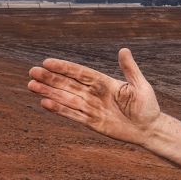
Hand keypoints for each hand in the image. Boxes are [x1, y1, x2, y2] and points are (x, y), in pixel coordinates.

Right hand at [28, 48, 160, 145]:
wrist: (149, 129)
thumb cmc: (147, 106)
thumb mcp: (140, 86)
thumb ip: (130, 70)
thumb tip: (123, 50)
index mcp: (104, 83)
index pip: (80, 73)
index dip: (64, 68)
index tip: (47, 62)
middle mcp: (94, 94)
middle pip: (68, 84)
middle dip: (50, 79)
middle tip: (32, 72)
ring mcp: (91, 108)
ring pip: (66, 98)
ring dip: (49, 92)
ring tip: (31, 86)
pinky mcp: (91, 122)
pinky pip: (72, 114)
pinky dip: (59, 109)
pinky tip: (45, 103)